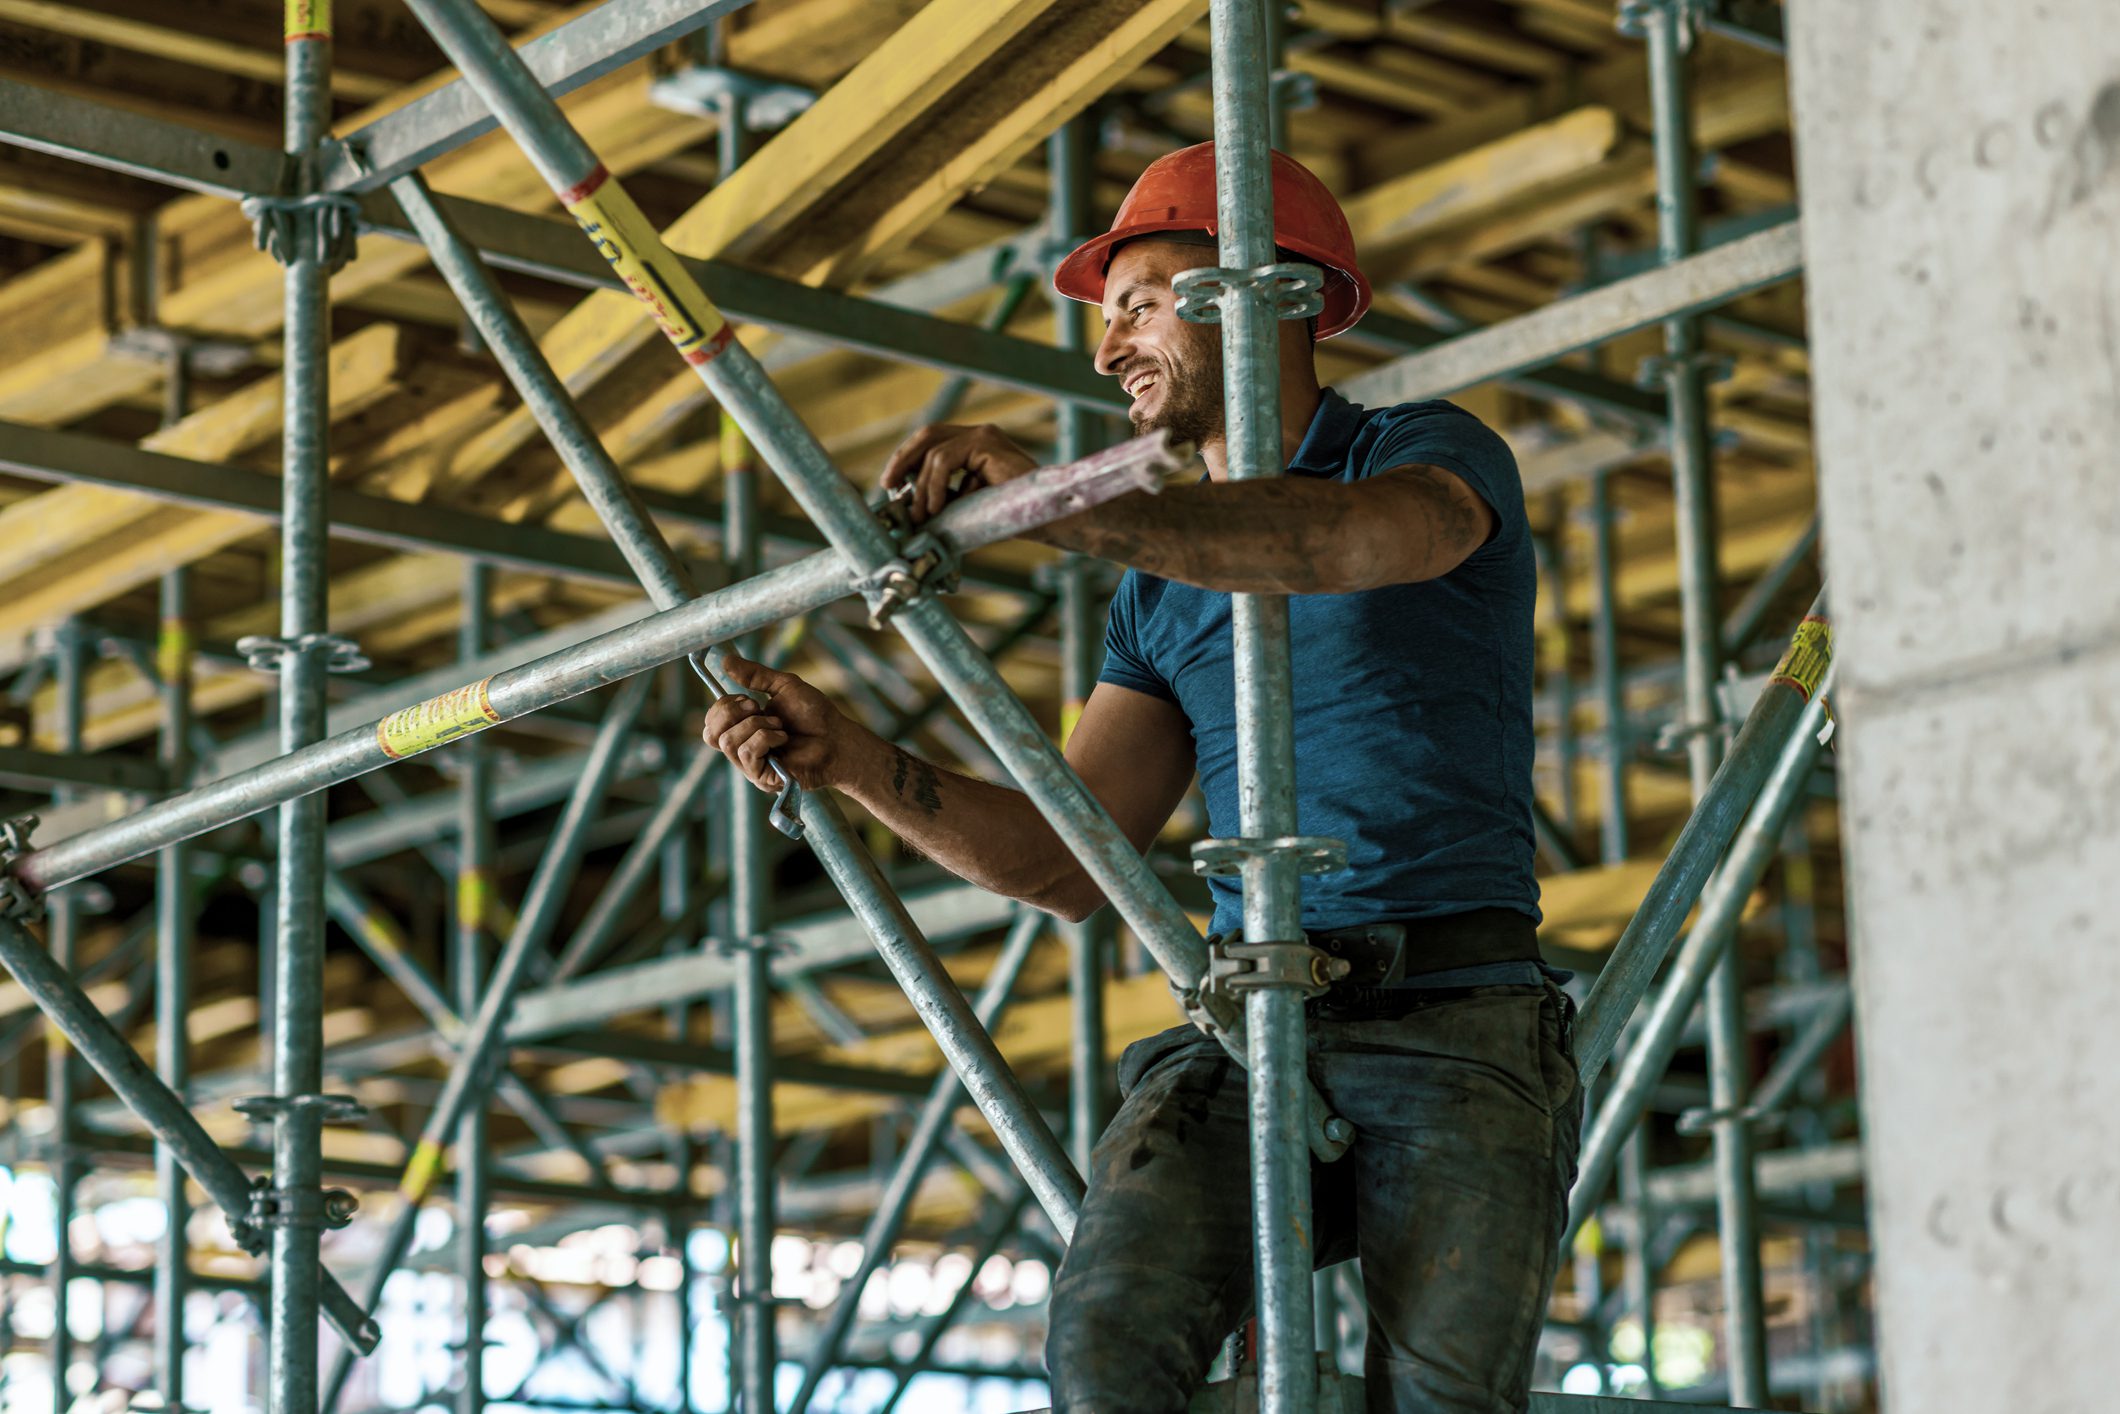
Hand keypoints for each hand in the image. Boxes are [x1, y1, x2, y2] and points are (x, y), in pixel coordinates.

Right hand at [700, 653, 851, 792]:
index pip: (711, 721)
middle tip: (758, 707)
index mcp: (743, 729)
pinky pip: (746, 754)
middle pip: (710, 734)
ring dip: (756, 725)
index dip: (723, 706)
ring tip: (780, 725)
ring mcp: (751, 766)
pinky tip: (784, 738)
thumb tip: (724, 659)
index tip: (750, 698)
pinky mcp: (762, 778)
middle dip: (731, 713)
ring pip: (728, 742)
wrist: (837, 737)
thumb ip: (754, 674)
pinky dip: (765, 738)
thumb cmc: (814, 714)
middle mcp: (742, 749)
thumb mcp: (783, 685)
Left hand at [880, 423, 1036, 524]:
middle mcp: (980, 435)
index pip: (931, 442)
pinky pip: (945, 459)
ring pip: (933, 452)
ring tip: (921, 514)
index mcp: (975, 446)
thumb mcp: (966, 506)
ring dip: (920, 486)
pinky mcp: (986, 443)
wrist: (1050, 520)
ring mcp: (984, 436)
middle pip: (927, 435)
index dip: (906, 459)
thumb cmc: (1012, 518)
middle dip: (902, 460)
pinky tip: (935, 506)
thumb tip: (907, 507)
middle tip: (888, 486)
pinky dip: (933, 485)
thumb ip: (943, 499)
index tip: (890, 484)